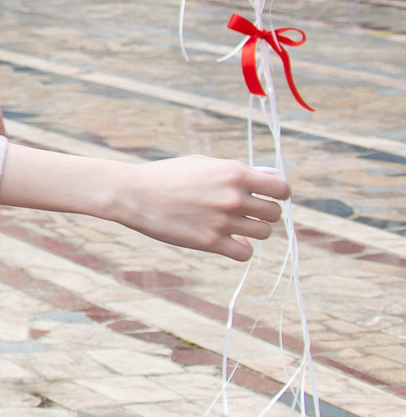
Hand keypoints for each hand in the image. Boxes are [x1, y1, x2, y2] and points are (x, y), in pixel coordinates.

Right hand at [111, 157, 287, 260]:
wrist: (133, 193)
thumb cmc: (168, 175)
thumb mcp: (203, 163)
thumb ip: (237, 172)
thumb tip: (270, 178)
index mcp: (235, 173)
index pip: (282, 189)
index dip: (278, 194)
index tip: (267, 197)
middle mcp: (234, 198)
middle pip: (275, 214)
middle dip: (264, 213)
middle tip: (247, 213)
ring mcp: (223, 221)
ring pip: (264, 233)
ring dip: (253, 230)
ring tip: (234, 225)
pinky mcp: (211, 242)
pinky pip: (245, 253)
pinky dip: (241, 249)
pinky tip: (230, 242)